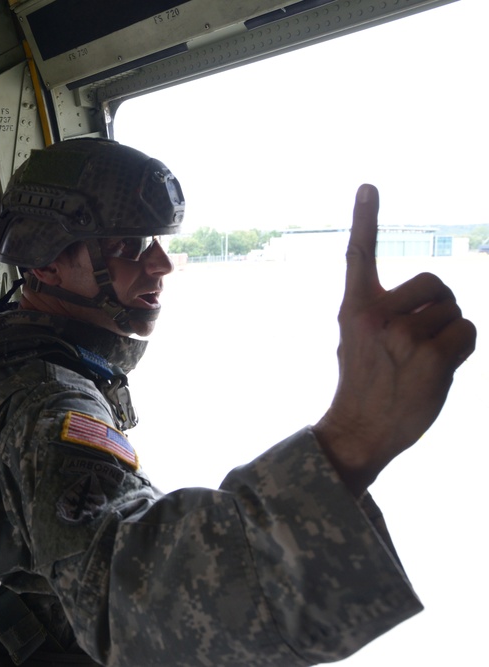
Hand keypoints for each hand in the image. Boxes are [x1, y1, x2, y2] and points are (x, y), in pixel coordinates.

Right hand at [313, 184, 475, 495]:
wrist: (363, 429)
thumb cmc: (367, 384)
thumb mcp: (360, 341)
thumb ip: (386, 315)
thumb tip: (439, 306)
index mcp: (356, 309)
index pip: (360, 256)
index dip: (366, 219)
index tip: (369, 186)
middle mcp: (376, 316)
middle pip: (434, 284)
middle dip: (440, 305)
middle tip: (420, 337)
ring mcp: (402, 336)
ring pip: (454, 312)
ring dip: (449, 335)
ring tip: (422, 362)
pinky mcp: (429, 357)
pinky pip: (466, 334)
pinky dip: (461, 351)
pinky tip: (438, 371)